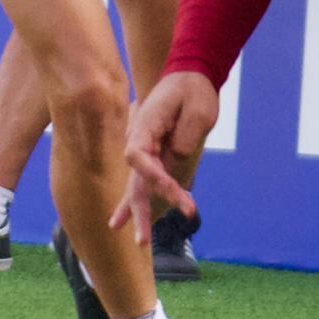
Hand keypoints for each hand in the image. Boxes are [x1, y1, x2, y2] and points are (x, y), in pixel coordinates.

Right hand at [121, 71, 219, 225]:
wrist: (190, 76)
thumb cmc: (194, 90)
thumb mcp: (198, 109)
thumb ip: (186, 136)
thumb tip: (177, 158)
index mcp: (144, 127)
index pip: (138, 158)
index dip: (154, 178)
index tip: (178, 193)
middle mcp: (138, 141)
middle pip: (135, 180)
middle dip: (139, 211)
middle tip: (143, 240)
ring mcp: (144, 150)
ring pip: (138, 187)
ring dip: (138, 214)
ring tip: (139, 241)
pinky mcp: (153, 157)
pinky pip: (144, 184)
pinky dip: (135, 204)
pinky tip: (121, 223)